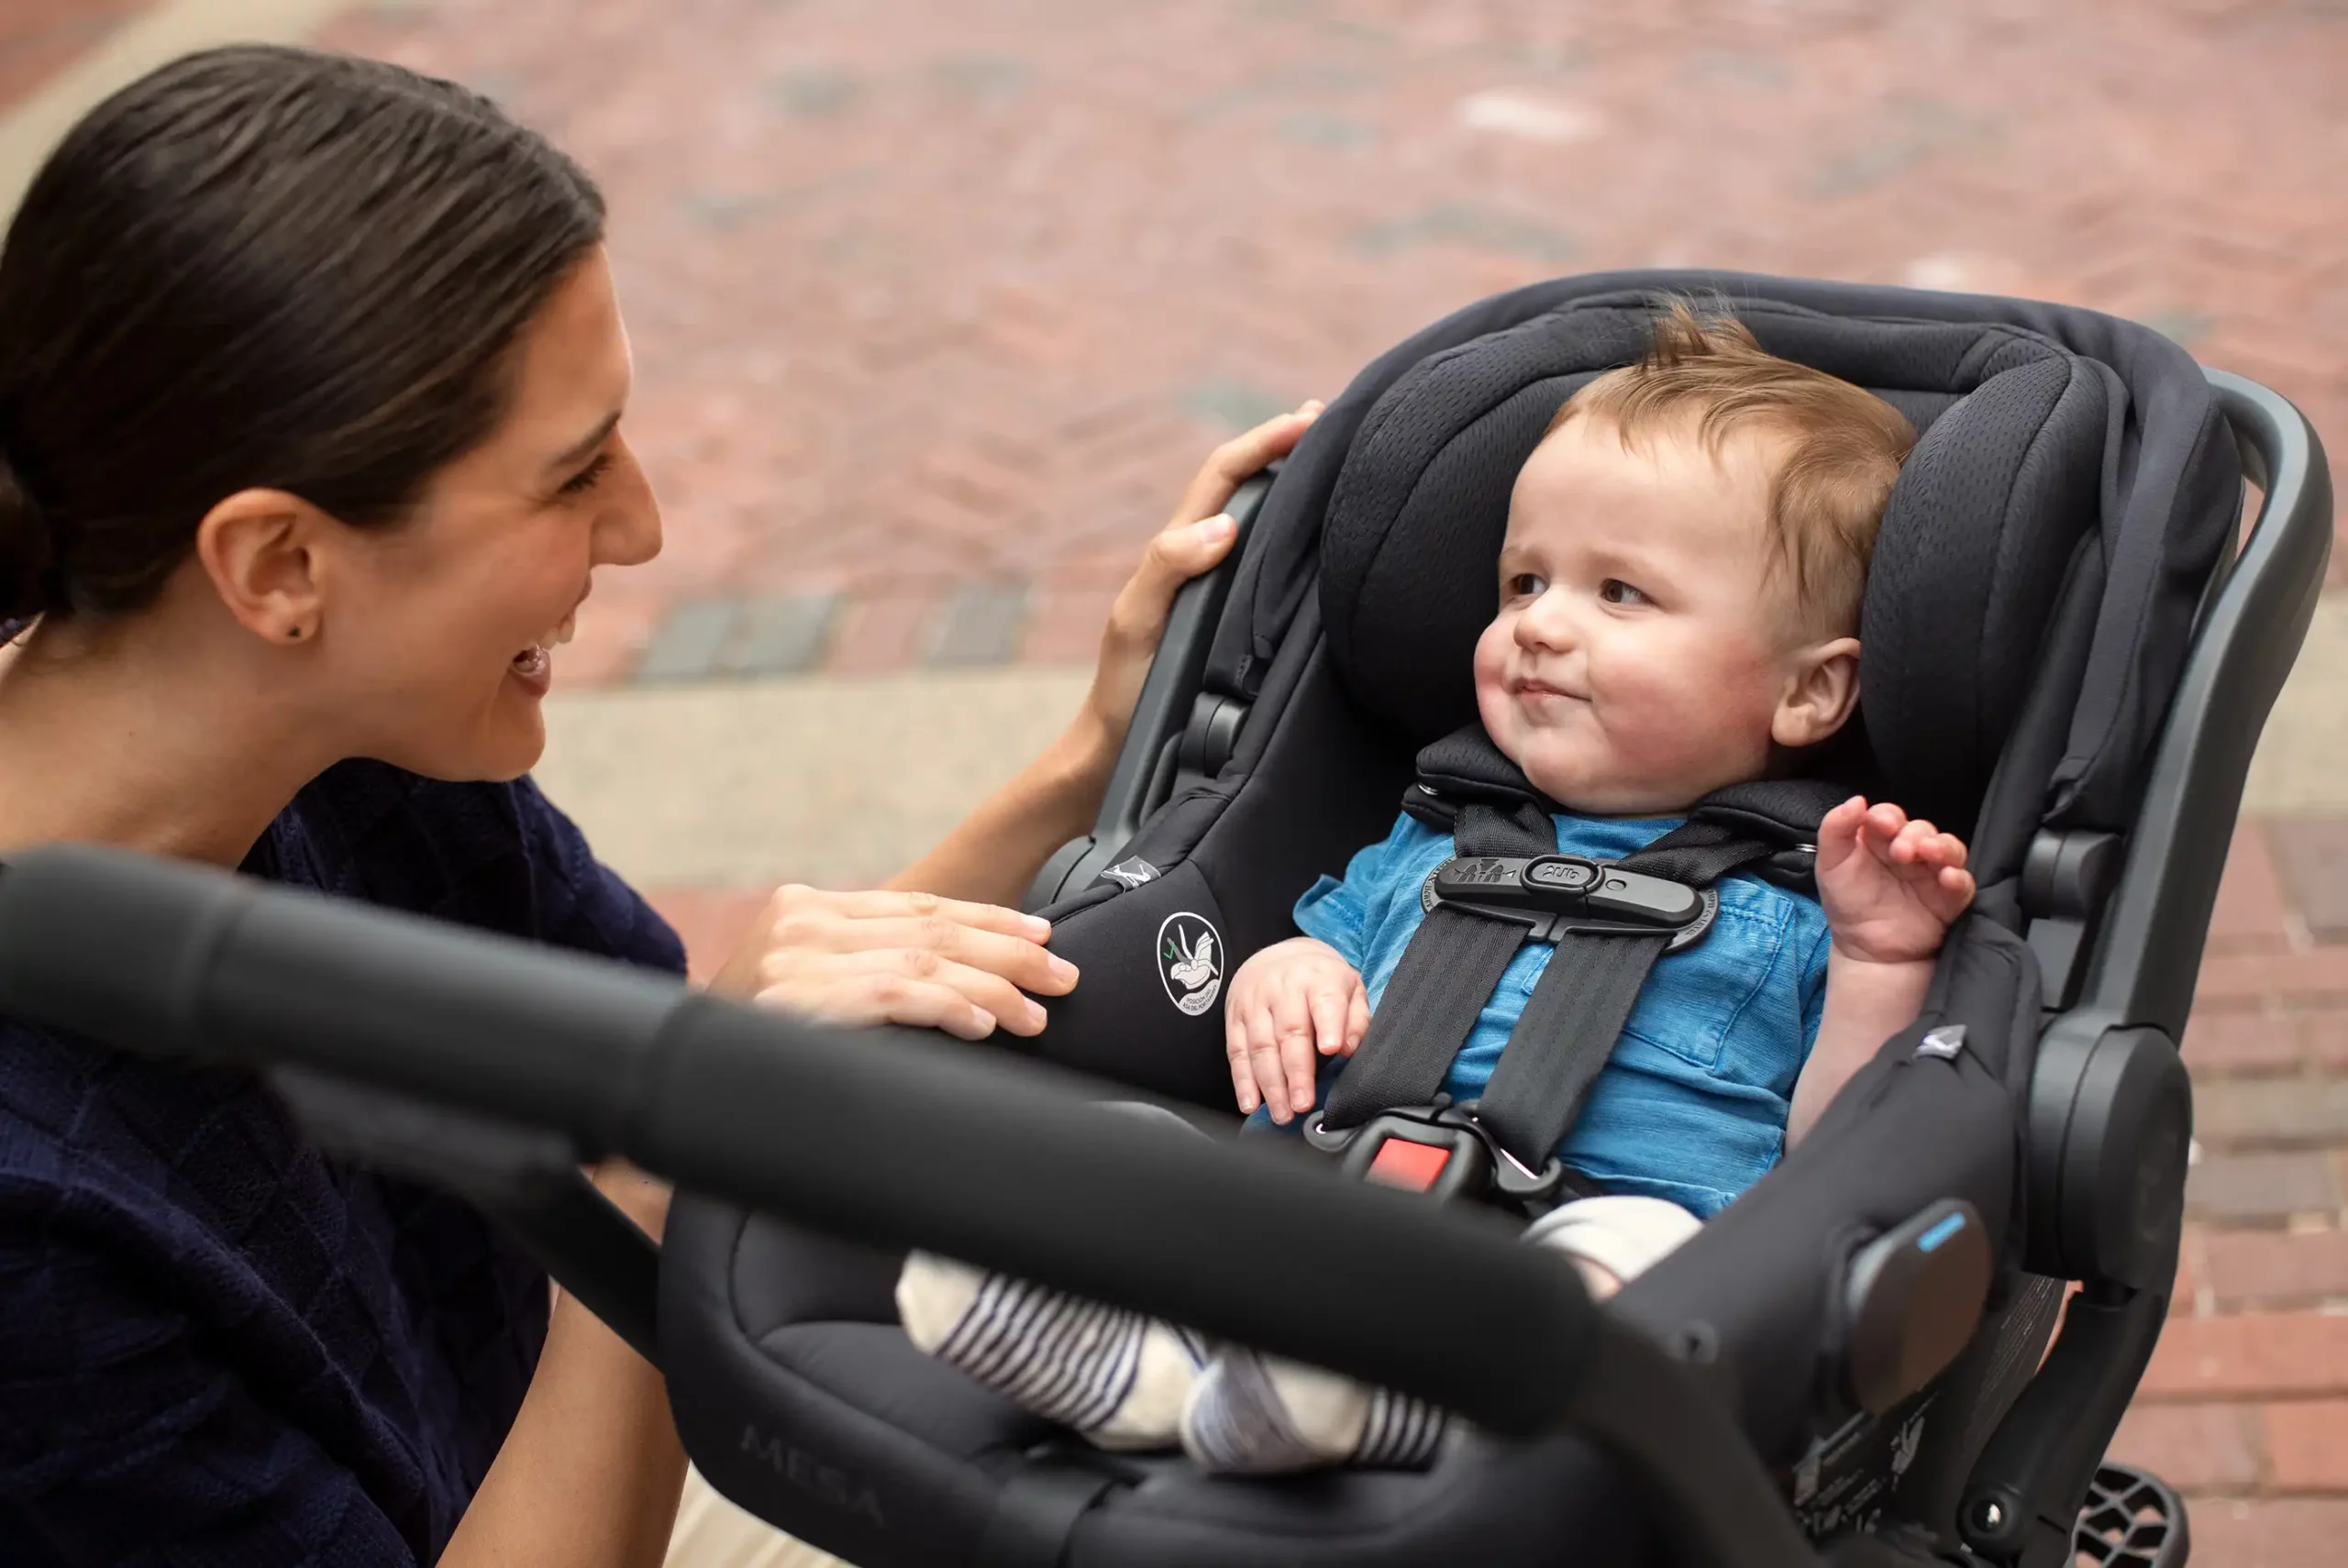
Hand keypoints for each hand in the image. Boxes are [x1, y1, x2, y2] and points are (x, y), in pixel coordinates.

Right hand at [710, 885, 1077, 1040]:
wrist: (679, 1069)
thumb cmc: (749, 1036)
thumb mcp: (804, 981)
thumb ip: (862, 963)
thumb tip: (956, 973)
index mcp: (810, 906)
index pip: (918, 906)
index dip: (987, 920)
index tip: (1040, 937)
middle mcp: (805, 920)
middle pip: (931, 929)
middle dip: (1008, 953)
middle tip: (1062, 976)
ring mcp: (799, 957)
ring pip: (924, 961)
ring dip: (992, 988)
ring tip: (1035, 1014)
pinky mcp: (800, 996)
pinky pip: (895, 996)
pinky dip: (949, 1008)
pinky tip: (984, 1024)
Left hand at [1077, 401, 1324, 753]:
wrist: (1118, 750)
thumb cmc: (1126, 689)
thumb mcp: (1135, 621)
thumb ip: (1167, 568)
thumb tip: (1224, 526)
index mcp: (1182, 549)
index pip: (1227, 476)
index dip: (1264, 441)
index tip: (1310, 418)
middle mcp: (1204, 559)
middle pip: (1248, 483)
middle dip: (1286, 444)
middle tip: (1336, 417)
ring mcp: (1220, 587)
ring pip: (1261, 519)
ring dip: (1295, 482)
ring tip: (1339, 456)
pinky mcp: (1235, 620)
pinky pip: (1272, 563)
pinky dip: (1299, 533)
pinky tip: (1330, 537)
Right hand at [1223, 936, 1367, 1122]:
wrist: (1278, 956)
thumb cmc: (1320, 981)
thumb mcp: (1349, 987)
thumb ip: (1356, 1018)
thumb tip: (1348, 1048)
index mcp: (1318, 978)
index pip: (1324, 1002)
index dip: (1329, 1025)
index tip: (1331, 1049)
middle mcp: (1283, 988)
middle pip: (1289, 1032)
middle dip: (1296, 1072)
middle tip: (1303, 1103)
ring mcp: (1254, 1003)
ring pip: (1260, 1046)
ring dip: (1270, 1084)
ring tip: (1282, 1113)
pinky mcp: (1234, 1017)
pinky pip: (1236, 1052)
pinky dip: (1242, 1081)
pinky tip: (1250, 1103)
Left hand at [1815, 798, 1975, 965]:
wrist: (1866, 951)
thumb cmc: (1848, 902)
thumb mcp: (1830, 865)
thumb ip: (1835, 830)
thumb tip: (1857, 800)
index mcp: (1881, 839)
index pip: (1890, 816)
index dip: (1887, 816)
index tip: (1880, 823)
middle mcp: (1911, 851)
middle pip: (1922, 829)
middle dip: (1913, 834)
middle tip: (1900, 850)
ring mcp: (1933, 873)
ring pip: (1948, 848)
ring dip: (1941, 847)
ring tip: (1927, 853)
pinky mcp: (1950, 898)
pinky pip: (1963, 883)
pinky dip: (1959, 877)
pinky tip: (1948, 877)